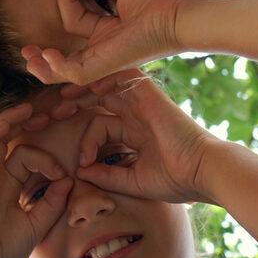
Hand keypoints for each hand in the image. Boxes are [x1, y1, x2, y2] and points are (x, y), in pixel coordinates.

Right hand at [0, 104, 72, 257]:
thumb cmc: (3, 250)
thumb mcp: (36, 225)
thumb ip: (52, 203)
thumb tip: (68, 180)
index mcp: (6, 184)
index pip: (25, 155)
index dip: (46, 158)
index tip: (62, 175)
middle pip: (7, 138)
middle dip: (27, 124)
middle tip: (49, 114)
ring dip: (10, 120)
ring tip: (29, 109)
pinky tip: (8, 122)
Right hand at [23, 0, 203, 84]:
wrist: (181, 14)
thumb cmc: (161, 0)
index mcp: (109, 28)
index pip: (75, 17)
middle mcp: (104, 46)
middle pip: (66, 50)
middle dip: (44, 53)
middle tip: (26, 47)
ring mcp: (104, 58)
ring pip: (67, 70)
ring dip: (44, 66)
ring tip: (28, 56)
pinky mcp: (106, 66)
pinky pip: (75, 73)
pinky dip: (57, 67)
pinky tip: (45, 54)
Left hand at [53, 69, 216, 203]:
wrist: (202, 172)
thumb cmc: (174, 180)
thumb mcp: (132, 180)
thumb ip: (106, 176)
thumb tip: (81, 173)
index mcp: (134, 131)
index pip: (100, 125)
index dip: (87, 143)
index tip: (82, 164)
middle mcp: (136, 113)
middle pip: (99, 98)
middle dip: (75, 103)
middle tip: (55, 112)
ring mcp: (142, 101)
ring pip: (106, 84)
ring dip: (83, 88)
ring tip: (63, 95)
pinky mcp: (149, 93)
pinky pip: (122, 77)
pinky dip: (103, 78)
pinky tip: (87, 87)